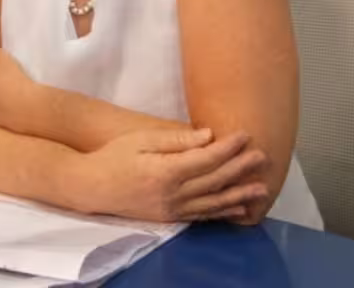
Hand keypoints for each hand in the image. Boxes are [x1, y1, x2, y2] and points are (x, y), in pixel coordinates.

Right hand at [69, 128, 271, 222]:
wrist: (91, 188)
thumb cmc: (114, 157)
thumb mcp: (142, 140)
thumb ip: (176, 140)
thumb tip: (208, 136)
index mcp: (165, 171)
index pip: (206, 159)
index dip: (229, 148)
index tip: (245, 135)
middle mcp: (172, 194)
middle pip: (215, 180)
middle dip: (241, 168)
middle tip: (262, 156)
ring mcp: (172, 209)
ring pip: (213, 202)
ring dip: (239, 195)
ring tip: (261, 188)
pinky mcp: (170, 218)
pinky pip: (201, 216)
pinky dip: (221, 212)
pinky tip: (238, 208)